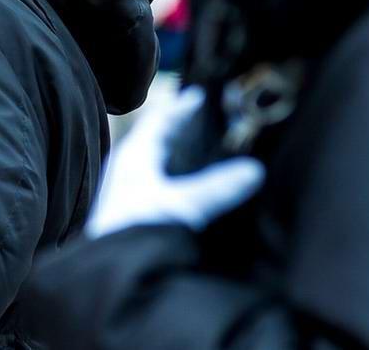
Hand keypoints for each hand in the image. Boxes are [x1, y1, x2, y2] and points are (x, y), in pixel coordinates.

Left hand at [86, 86, 264, 237]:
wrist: (114, 272)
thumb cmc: (137, 232)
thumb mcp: (184, 204)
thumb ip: (219, 187)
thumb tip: (254, 170)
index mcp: (134, 155)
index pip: (159, 121)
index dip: (180, 108)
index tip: (198, 95)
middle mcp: (128, 169)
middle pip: (157, 140)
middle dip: (180, 130)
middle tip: (203, 118)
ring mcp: (129, 192)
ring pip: (156, 163)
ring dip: (177, 155)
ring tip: (201, 150)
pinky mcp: (134, 214)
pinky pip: (157, 185)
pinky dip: (175, 179)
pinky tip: (188, 189)